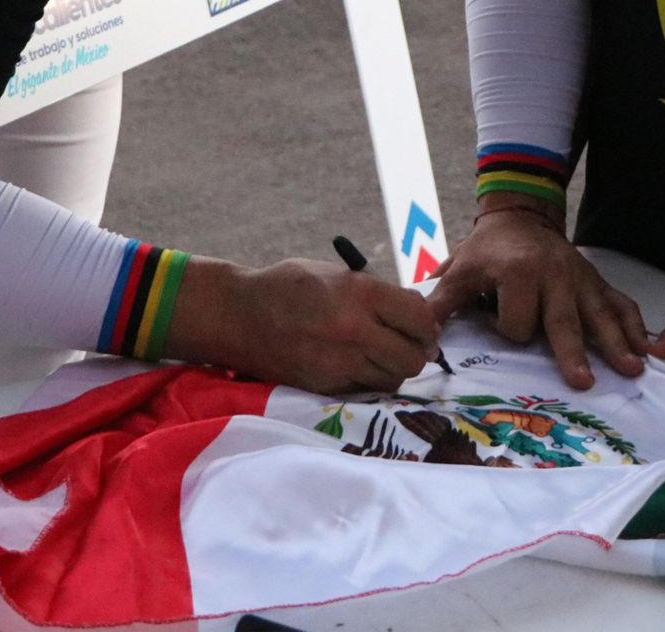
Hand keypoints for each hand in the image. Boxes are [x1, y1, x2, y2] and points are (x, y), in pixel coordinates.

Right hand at [182, 258, 441, 392]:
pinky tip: (360, 365)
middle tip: (409, 344)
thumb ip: (376, 293)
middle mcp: (354, 330)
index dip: (427, 323)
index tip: (423, 324)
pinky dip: (371, 381)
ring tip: (383, 355)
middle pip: (413, 356)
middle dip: (417, 351)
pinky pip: (366, 390)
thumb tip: (416, 311)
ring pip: (394, 379)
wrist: (238, 315)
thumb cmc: (288, 286)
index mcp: (360, 294)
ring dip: (395, 368)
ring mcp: (339, 363)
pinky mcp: (325, 386)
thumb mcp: (336, 274)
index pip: (420, 318)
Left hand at [427, 208, 646, 389]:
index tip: (499, 322)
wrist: (521, 216)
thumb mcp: (461, 269)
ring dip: (616, 342)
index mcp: (518, 272)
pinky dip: (635, 325)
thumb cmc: (488, 250)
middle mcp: (554, 275)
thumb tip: (421, 335)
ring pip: (599, 314)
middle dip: (573, 351)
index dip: (508, 329)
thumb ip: (442, 301)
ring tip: (632, 368)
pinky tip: (647, 349)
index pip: (517, 320)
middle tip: (583, 381)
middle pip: (563, 320)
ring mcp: (581, 279)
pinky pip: (619, 303)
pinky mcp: (597, 282)